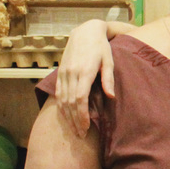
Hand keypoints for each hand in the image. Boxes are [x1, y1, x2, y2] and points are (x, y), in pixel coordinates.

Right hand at [56, 20, 113, 137]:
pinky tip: (66, 117)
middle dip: (75, 120)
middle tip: (81, 135)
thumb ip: (109, 79)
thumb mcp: (109, 61)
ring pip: (62, 100)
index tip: (86, 127)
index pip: (80, 98)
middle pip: (70, 103)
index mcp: (85, 71)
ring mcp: (64, 73)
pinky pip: (58, 94)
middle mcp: (71, 73)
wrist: (85, 32)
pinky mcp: (60, 73)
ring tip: (74, 130)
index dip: (82, 115)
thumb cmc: (101, 47)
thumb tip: (111, 97)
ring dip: (67, 116)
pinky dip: (61, 107)